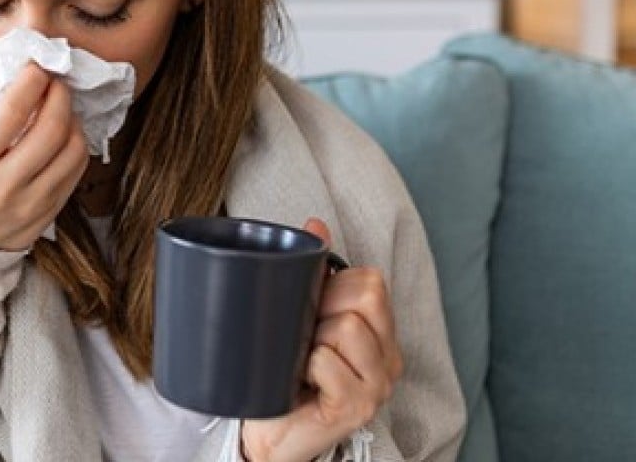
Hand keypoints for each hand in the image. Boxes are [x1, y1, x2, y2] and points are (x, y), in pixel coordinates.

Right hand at [0, 64, 89, 250]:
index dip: (31, 81)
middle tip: (55, 81)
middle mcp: (2, 187)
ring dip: (73, 118)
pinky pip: (77, 170)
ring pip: (72, 149)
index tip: (37, 66)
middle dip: (59, 94)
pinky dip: (76, 143)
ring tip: (60, 108)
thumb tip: (14, 68)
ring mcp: (30, 204)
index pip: (11, 113)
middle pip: (50, 129)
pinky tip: (64, 133)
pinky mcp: (50, 214)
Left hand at [240, 219, 404, 461]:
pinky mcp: (357, 408)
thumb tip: (316, 223)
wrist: (266, 431)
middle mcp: (389, 359)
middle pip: (364, 297)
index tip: (310, 310)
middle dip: (321, 309)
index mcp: (381, 334)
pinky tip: (300, 383)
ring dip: (311, 339)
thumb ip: (313, 274)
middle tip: (302, 338)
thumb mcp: (301, 318)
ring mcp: (378, 386)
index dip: (330, 286)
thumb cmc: (284, 374)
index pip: (371, 280)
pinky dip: (306, 366)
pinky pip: (327, 361)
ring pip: (346, 327)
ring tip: (299, 363)